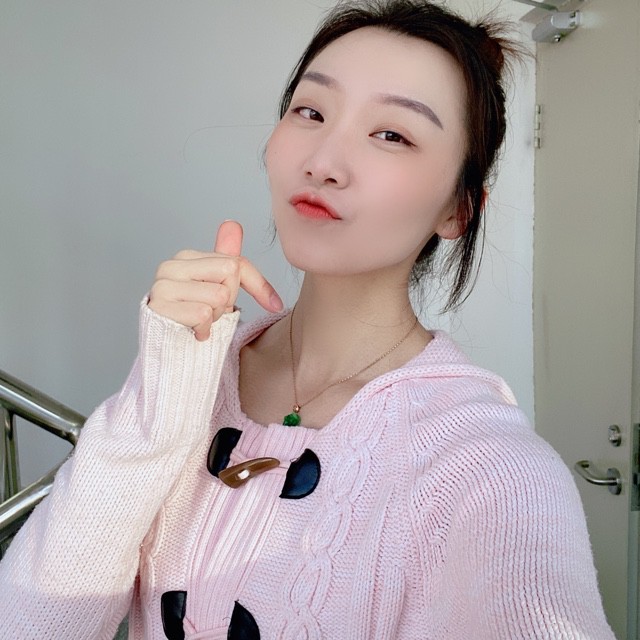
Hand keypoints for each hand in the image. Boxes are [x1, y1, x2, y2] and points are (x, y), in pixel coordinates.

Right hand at [148, 220, 282, 340]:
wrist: (168, 344)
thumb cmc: (194, 312)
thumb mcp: (216, 285)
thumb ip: (226, 256)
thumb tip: (232, 223)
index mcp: (186, 256)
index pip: (236, 263)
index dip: (259, 285)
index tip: (275, 305)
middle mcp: (171, 266)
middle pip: (229, 273)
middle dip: (228, 300)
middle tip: (212, 311)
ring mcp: (162, 285)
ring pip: (218, 296)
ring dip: (215, 317)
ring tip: (200, 320)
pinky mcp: (159, 307)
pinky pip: (202, 314)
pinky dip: (204, 329)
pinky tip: (193, 330)